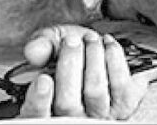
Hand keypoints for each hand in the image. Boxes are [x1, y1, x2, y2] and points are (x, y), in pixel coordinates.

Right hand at [20, 24, 156, 118]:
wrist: (100, 50)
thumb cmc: (73, 52)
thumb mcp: (53, 43)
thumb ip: (42, 46)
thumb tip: (33, 51)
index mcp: (47, 107)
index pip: (35, 116)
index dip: (38, 101)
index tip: (43, 79)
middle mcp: (72, 118)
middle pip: (67, 103)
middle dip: (70, 64)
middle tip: (71, 41)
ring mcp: (99, 115)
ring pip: (94, 91)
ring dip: (93, 56)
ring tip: (90, 39)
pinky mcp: (124, 105)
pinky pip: (120, 84)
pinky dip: (113, 57)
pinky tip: (107, 44)